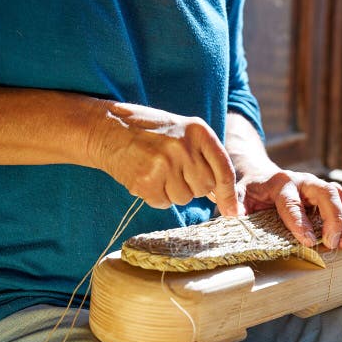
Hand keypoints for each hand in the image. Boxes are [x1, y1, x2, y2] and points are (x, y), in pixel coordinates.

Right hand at [87, 102, 238, 214]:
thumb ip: (205, 159)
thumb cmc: (149, 132)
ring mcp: (165, 164)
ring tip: (157, 170)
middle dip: (192, 186)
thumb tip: (224, 197)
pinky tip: (145, 176)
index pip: (224, 170)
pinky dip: (156, 196)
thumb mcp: (183, 134)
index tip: (234, 213)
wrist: (107, 128)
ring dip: (172, 191)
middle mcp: (184, 147)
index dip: (229, 195)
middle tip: (173, 169)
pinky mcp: (146, 181)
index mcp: (198, 131)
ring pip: (184, 198)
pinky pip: (163, 203)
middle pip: (204, 188)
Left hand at [236, 167, 341, 248]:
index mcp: (280, 183)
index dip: (301, 222)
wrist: (259, 176)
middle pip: (326, 194)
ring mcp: (320, 187)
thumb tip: (234, 214)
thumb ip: (235, 204)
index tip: (309, 242)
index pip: (292, 202)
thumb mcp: (236, 195)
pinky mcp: (331, 195)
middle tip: (333, 244)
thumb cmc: (248, 191)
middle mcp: (304, 181)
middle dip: (333, 219)